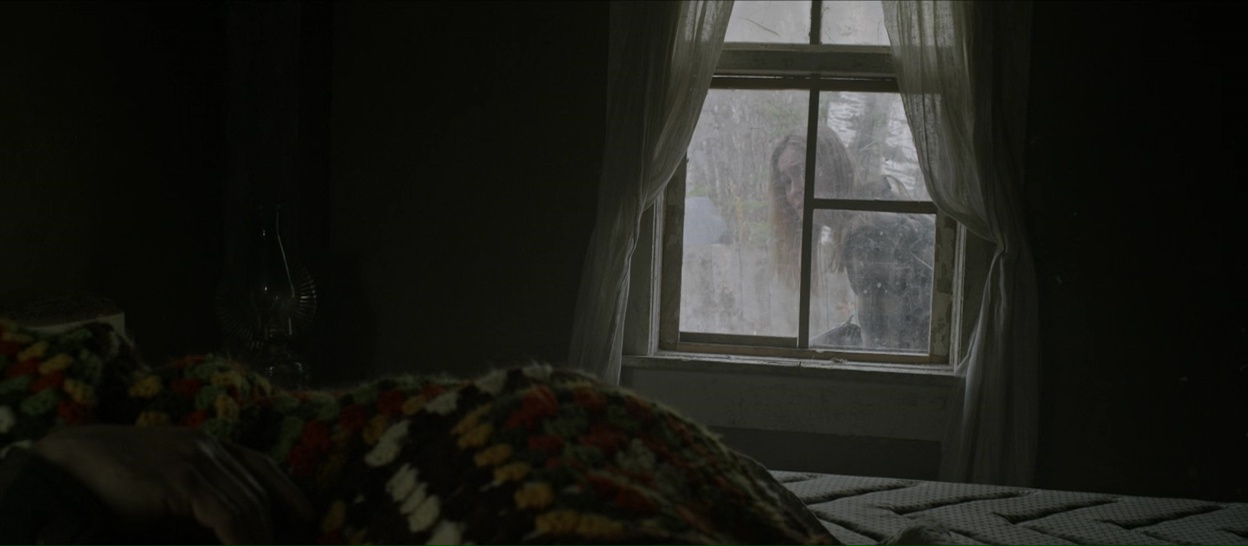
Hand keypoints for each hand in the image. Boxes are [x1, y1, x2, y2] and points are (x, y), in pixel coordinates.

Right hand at [34, 425, 313, 544]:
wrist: (68, 464)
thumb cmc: (110, 480)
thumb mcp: (164, 487)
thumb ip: (194, 501)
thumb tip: (222, 531)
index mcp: (205, 444)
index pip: (260, 464)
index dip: (287, 489)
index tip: (305, 515)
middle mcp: (208, 448)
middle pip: (257, 492)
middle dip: (272, 528)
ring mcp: (197, 461)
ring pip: (247, 507)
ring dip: (258, 540)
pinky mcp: (183, 480)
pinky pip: (227, 517)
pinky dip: (240, 541)